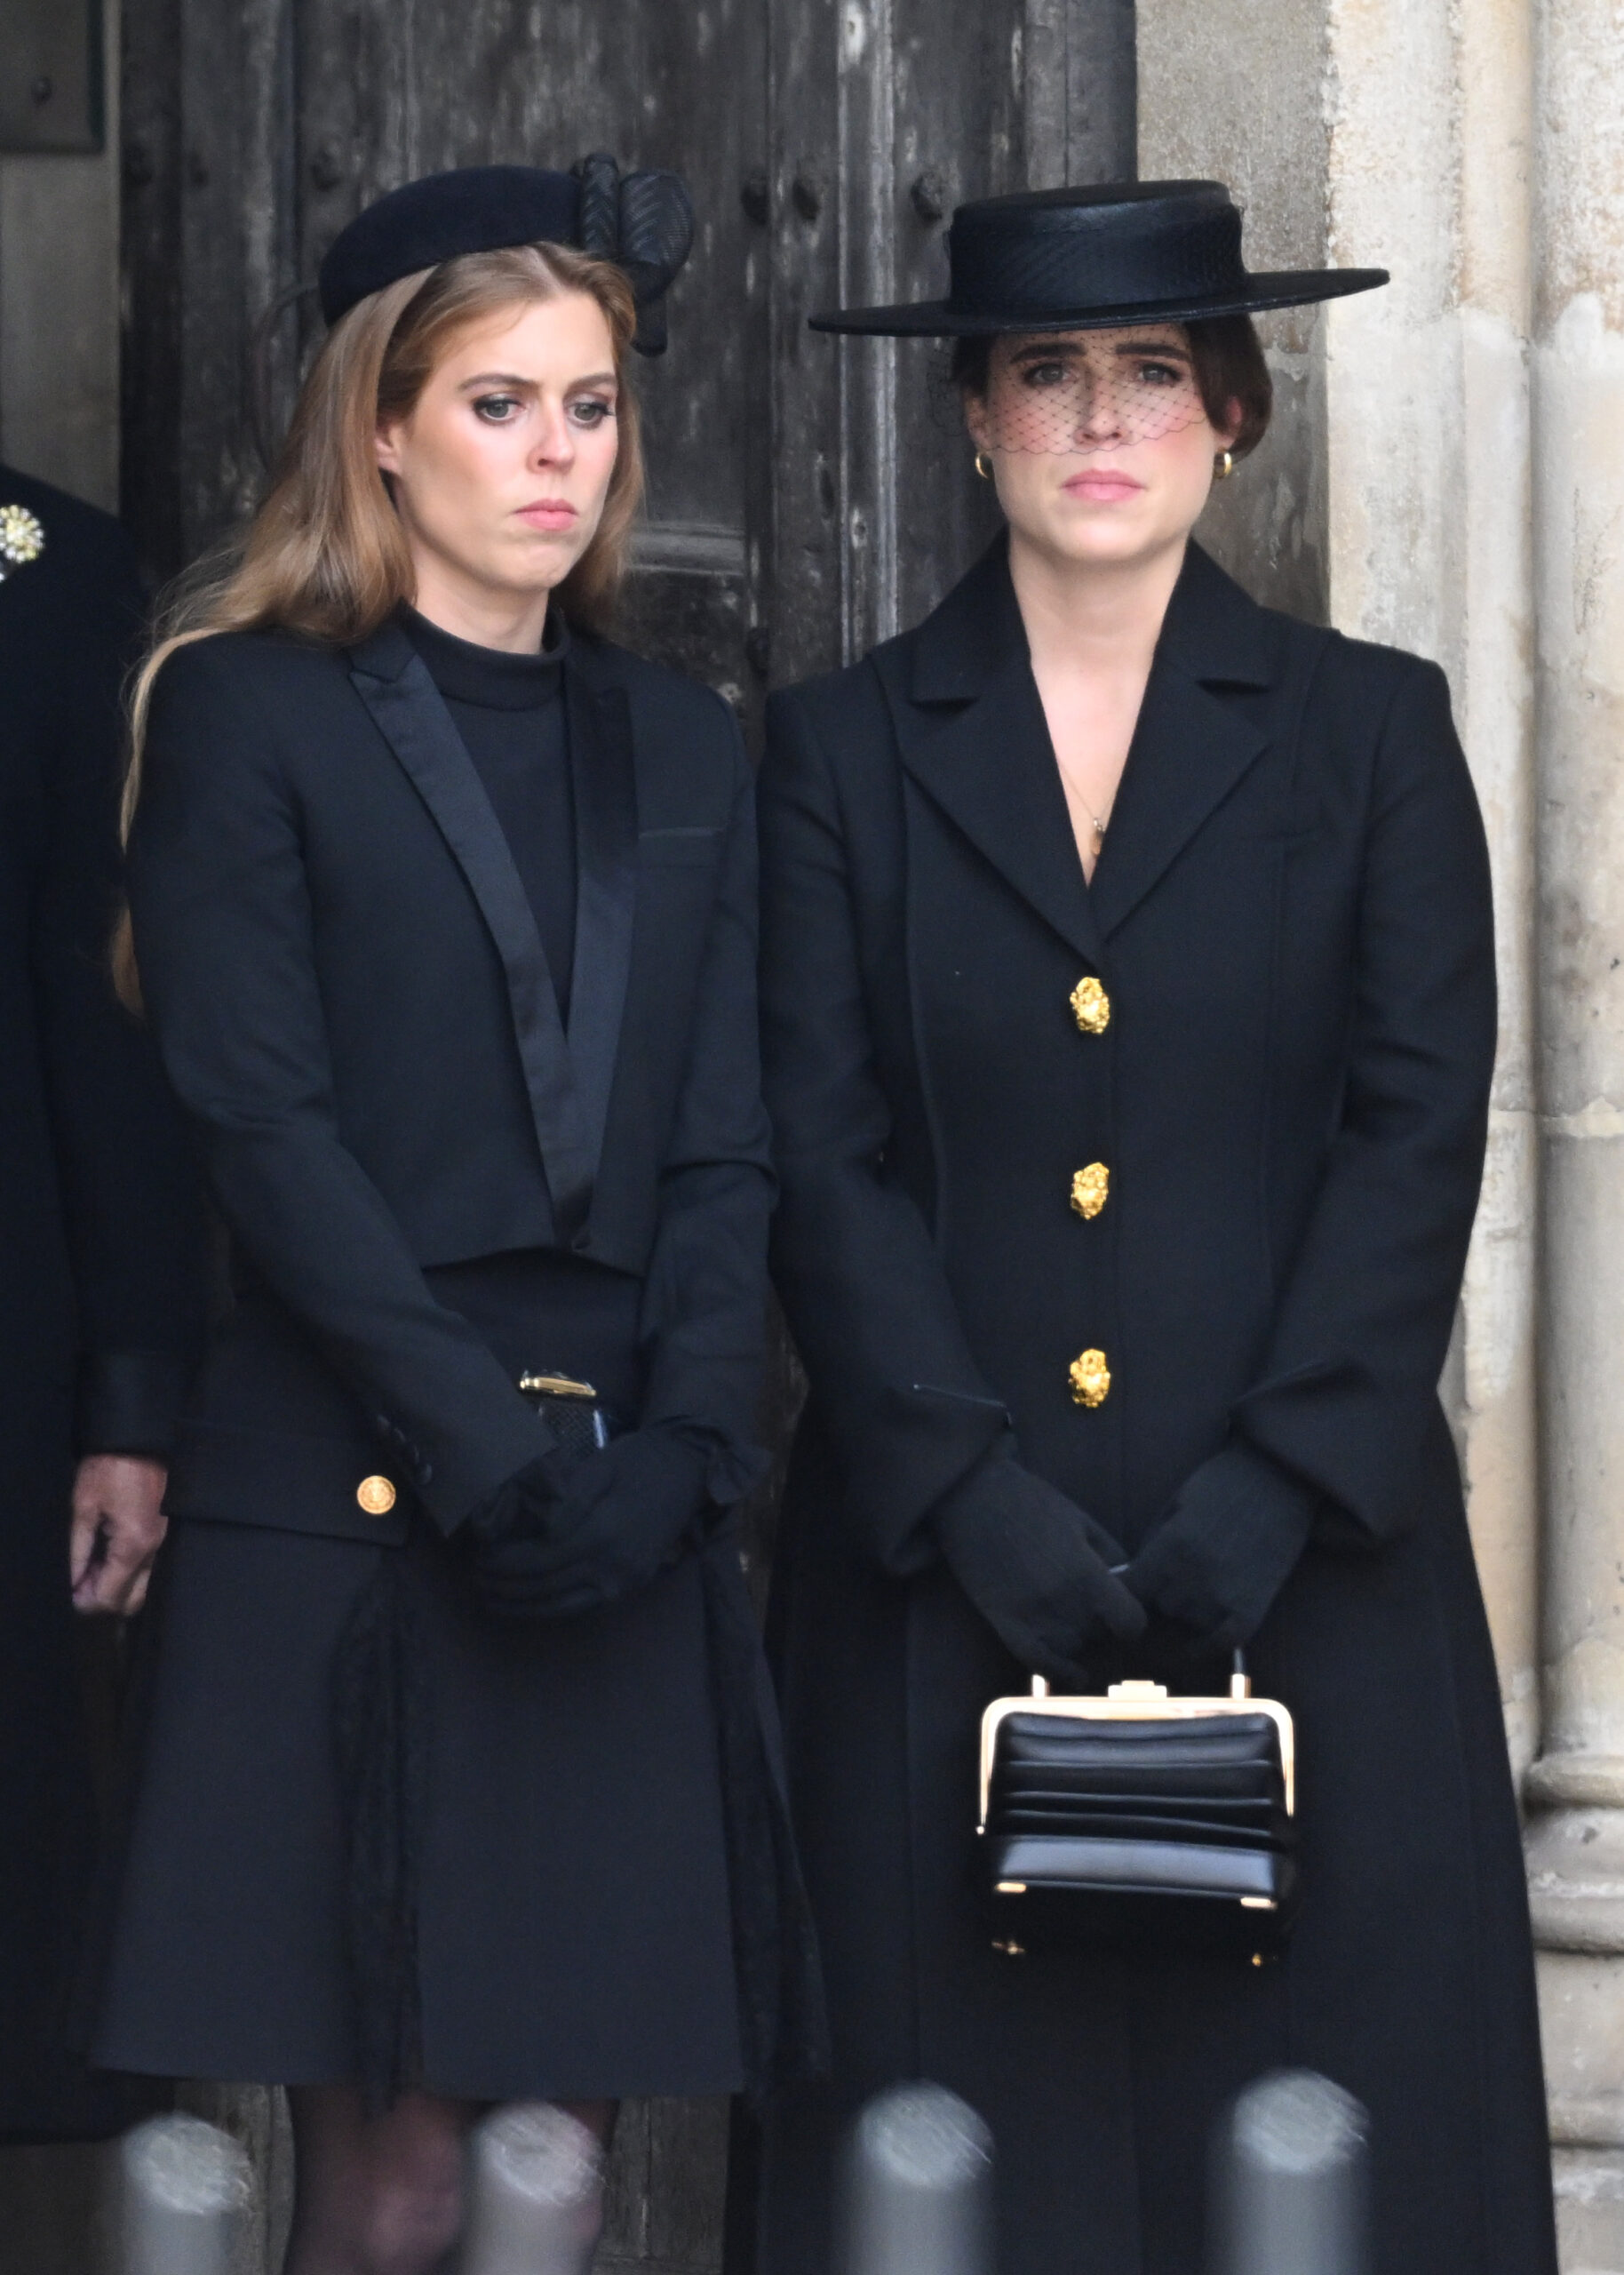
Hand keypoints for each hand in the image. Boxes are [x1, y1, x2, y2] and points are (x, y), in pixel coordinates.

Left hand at [70, 1454, 168, 1613]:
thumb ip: (78, 1551)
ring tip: (92, 1569)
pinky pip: (149, 1568)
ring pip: (142, 1587)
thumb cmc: (109, 1469)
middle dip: (104, 1599)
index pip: (111, 1595)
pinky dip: (128, 1573)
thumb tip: (73, 1583)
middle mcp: (155, 1549)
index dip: (87, 1602)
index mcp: (134, 1544)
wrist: (138, 1440)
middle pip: (132, 1600)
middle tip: (82, 1584)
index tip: (71, 1594)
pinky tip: (108, 1557)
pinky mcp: (165, 1533)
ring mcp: (164, 1542)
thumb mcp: (83, 1508)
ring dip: (117, 1586)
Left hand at [472, 1427, 712, 1619]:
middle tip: (475, 1575)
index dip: (504, 1561)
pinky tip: (526, 1604)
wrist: (689, 1469)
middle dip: (504, 1584)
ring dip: (520, 1605)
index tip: (478, 1555)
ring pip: (560, 1605)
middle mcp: (613, 1563)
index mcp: (603, 1529)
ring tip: (489, 1596)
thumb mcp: (598, 1466)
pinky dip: (548, 1609)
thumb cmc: (638, 1459)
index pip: (539, 1556)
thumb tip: (528, 1528)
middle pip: (544, 1584)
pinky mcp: (630, 1586)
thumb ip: (563, 1499)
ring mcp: (623, 1580)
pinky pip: (582, 1607)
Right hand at [934, 1448, 1144, 1683]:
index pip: (1130, 1623)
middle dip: (1104, 1626)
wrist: (974, 1498)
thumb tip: (1129, 1586)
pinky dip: (1058, 1672)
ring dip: (1080, 1641)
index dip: (1133, 1622)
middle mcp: (1063, 1602)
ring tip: (1075, 1621)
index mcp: (1087, 1573)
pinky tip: (1073, 1673)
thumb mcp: (1082, 1520)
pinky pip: (1038, 1662)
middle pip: (1101, 1636)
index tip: (1126, 1614)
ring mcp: (1032, 1616)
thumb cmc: (1032, 1502)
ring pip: (1074, 1650)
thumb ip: (1112, 1555)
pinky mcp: (1005, 1622)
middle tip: (1093, 1608)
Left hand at [1123, 1439, 1317, 1649]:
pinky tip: (1198, 1643)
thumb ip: (1153, 1541)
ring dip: (1185, 1611)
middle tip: (1171, 1579)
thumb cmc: (1223, 1482)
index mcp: (1170, 1548)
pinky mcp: (1252, 1608)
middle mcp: (1193, 1577)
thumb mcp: (1175, 1503)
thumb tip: (1133, 1574)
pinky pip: (1222, 1643)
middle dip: (1159, 1595)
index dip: (1123, 1591)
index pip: (1129, 1590)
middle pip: (1158, 1606)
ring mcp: (1224, 1596)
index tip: (1125, 1591)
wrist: (1280, 1479)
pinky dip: (1207, 1646)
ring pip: (1186, 1622)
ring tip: (1197, 1588)